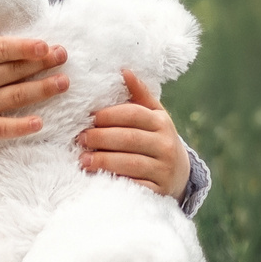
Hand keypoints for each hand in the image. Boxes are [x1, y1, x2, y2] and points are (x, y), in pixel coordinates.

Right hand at [0, 4, 67, 144]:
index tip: (46, 44)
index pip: (1, 50)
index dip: (26, 47)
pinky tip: (40, 123)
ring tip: (63, 83)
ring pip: (15, 97)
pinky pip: (1, 129)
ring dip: (41, 90)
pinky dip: (21, 127)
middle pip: (15, 71)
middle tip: (64, 57)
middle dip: (42, 63)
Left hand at [78, 70, 189, 199]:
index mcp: (161, 122)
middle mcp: (166, 145)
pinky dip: (116, 182)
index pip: (134, 115)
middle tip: (80, 138)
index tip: (89, 117)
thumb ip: (139, 94)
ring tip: (83, 159)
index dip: (109, 115)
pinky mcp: (158, 191)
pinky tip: (99, 178)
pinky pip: (136, 186)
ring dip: (104, 161)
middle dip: (101, 138)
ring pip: (131, 163)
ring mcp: (163, 169)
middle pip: (130, 139)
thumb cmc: (156, 138)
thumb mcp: (153, 116)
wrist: (180, 173)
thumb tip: (123, 70)